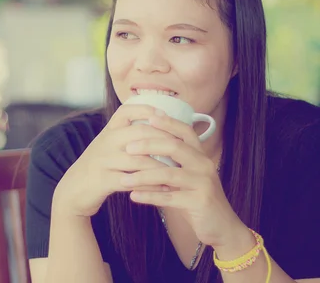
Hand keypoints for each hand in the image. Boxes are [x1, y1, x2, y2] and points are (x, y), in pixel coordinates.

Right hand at [52, 105, 175, 217]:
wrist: (73, 190)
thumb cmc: (98, 167)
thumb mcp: (108, 146)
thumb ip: (126, 136)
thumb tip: (157, 125)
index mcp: (108, 131)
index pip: (126, 111)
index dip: (147, 110)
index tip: (166, 116)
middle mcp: (105, 142)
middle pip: (140, 133)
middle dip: (165, 140)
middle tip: (183, 148)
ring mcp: (104, 161)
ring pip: (140, 160)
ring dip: (162, 167)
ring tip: (179, 172)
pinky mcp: (104, 180)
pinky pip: (133, 181)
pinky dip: (151, 186)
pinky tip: (165, 189)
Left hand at [119, 112, 245, 246]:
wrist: (222, 227)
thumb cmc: (197, 198)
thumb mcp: (187, 176)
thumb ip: (172, 162)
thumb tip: (143, 146)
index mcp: (200, 155)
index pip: (185, 132)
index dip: (168, 123)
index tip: (148, 117)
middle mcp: (204, 165)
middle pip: (175, 147)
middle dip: (149, 145)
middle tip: (128, 148)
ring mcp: (203, 183)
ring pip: (169, 174)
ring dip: (143, 176)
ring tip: (123, 178)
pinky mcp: (199, 202)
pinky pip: (170, 197)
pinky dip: (150, 196)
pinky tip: (133, 196)